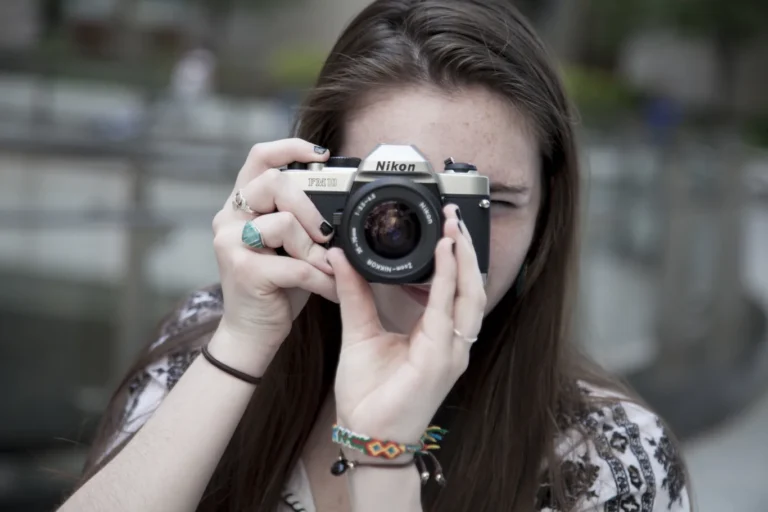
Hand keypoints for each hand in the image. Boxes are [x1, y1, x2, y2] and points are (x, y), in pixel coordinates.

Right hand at [209, 138, 337, 372]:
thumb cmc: (276, 286)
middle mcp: (229, 217)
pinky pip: (295, 266)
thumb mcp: (291, 245)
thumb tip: (344, 202)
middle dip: (310, 208)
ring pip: (284, 223)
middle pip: (274, 182)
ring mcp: (230, 242)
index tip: (323, 154)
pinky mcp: (243, 270)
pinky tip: (331, 290)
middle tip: (327, 234)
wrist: (253, 332)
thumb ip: (304, 219)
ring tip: (326, 268)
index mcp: (242, 205)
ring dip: (315, 249)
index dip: (290, 147)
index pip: (260, 157)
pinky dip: (321, 279)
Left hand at [330, 205, 485, 442]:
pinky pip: (449, 312)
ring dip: (465, 260)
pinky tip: (445, 255)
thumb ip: (355, 294)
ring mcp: (452, 353)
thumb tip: (341, 258)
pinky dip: (449, 281)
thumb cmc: (369, 395)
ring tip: (454, 228)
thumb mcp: (359, 332)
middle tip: (454, 217)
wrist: (365, 436)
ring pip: (470, 296)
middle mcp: (452, 344)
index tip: (447, 227)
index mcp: (437, 338)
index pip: (455, 290)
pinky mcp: (442, 360)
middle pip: (471, 288)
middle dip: (466, 251)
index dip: (455, 258)